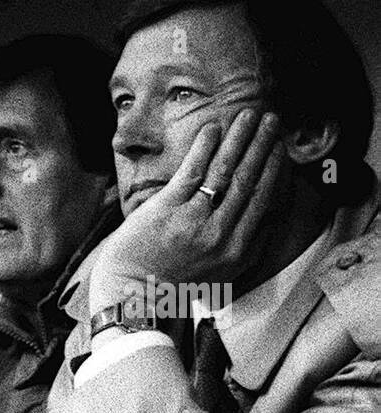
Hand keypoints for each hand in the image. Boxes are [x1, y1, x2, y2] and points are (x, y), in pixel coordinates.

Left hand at [89, 108, 283, 317]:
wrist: (133, 297)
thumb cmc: (173, 285)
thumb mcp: (221, 275)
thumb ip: (247, 249)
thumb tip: (270, 219)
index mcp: (238, 250)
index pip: (263, 199)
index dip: (274, 169)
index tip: (280, 147)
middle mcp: (221, 234)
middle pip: (249, 180)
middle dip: (263, 145)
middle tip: (272, 120)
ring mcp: (194, 221)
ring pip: (225, 171)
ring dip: (240, 138)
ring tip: (249, 115)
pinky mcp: (167, 210)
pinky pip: (193, 172)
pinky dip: (205, 147)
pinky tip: (213, 129)